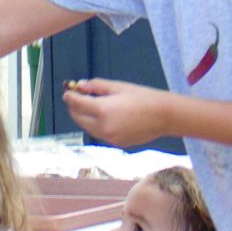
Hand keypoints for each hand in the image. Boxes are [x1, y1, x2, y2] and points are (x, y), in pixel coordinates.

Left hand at [62, 77, 178, 148]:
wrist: (164, 116)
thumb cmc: (143, 97)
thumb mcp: (118, 87)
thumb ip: (96, 86)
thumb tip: (81, 86)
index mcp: (102, 110)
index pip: (77, 104)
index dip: (70, 97)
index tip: (67, 93)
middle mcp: (103, 127)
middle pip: (78, 118)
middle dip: (74, 109)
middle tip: (76, 100)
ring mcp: (109, 138)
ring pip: (88, 128)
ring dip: (84, 118)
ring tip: (88, 108)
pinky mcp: (116, 144)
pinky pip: (100, 134)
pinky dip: (96, 126)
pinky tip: (103, 118)